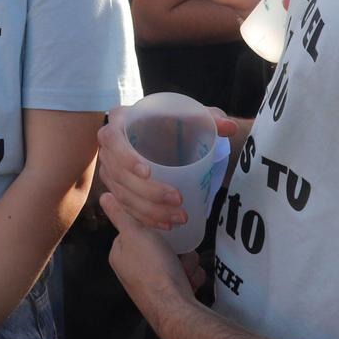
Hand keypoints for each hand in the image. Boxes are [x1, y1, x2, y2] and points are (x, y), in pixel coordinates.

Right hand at [96, 103, 241, 232]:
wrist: (166, 133)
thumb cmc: (174, 121)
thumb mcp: (191, 115)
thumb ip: (209, 118)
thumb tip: (229, 127)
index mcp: (121, 121)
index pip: (113, 139)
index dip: (126, 157)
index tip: (148, 172)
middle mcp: (109, 146)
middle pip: (118, 173)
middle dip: (148, 192)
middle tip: (177, 199)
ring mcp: (110, 168)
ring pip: (122, 194)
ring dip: (149, 210)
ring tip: (177, 217)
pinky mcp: (116, 187)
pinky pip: (125, 206)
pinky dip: (144, 217)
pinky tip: (165, 224)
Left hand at [100, 191, 198, 319]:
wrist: (175, 309)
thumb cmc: (153, 268)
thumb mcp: (134, 234)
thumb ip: (120, 215)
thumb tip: (103, 195)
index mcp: (120, 255)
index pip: (136, 230)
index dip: (152, 226)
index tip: (165, 227)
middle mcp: (133, 270)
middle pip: (160, 245)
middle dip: (175, 248)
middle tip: (178, 252)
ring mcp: (152, 284)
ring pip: (176, 259)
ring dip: (186, 262)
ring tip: (184, 270)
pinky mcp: (169, 294)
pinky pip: (184, 275)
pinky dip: (190, 276)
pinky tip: (190, 281)